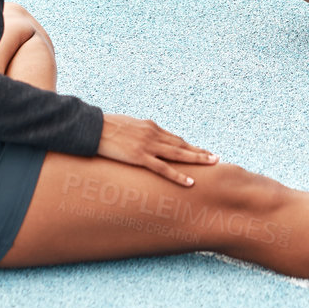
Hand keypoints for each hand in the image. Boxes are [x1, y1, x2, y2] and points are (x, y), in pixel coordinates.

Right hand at [98, 113, 217, 186]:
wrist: (93, 127)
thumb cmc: (106, 127)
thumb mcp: (127, 126)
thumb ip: (138, 132)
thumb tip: (142, 137)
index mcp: (150, 127)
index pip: (175, 138)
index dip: (189, 146)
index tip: (200, 150)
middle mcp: (153, 134)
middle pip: (182, 144)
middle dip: (199, 151)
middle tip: (215, 157)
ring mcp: (148, 146)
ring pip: (178, 154)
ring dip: (197, 159)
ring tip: (212, 163)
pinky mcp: (140, 157)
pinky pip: (163, 168)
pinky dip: (178, 175)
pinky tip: (190, 181)